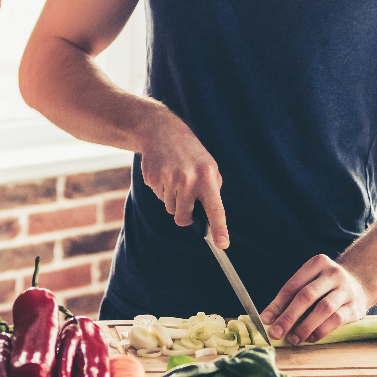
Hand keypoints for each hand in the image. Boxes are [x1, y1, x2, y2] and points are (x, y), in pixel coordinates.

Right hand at [138, 111, 227, 246]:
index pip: (215, 208)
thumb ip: (211, 190)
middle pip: (184, 217)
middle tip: (184, 197)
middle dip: (184, 214)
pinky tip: (164, 172)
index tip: (223, 244)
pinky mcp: (153, 178)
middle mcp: (188, 179)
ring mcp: (169, 179)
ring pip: (171, 208)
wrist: (162, 132)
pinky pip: (159, 197)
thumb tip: (210, 218)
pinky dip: (162, 189)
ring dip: (173, 199)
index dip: (219, 228)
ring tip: (174, 177)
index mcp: (207, 176)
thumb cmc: (190, 153)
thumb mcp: (208, 166)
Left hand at [260, 255, 370, 344]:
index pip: (292, 286)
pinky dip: (321, 330)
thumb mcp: (310, 283)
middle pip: (306, 296)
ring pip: (323, 308)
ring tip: (293, 339)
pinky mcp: (356, 306)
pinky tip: (311, 338)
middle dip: (289, 316)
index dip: (277, 304)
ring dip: (305, 326)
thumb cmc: (325, 287)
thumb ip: (291, 298)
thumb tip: (269, 319)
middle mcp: (332, 273)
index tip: (266, 320)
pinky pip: (337, 319)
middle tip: (276, 333)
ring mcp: (346, 289)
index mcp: (316, 264)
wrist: (360, 284)